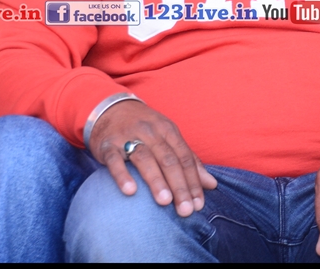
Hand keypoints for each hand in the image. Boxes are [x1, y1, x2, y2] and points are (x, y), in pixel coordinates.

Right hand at [88, 100, 216, 216]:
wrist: (110, 108)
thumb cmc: (145, 128)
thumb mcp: (168, 137)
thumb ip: (189, 160)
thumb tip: (212, 184)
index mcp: (168, 131)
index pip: (185, 158)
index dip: (193, 182)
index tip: (198, 205)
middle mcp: (150, 132)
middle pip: (168, 160)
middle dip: (179, 186)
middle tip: (186, 210)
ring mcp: (128, 137)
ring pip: (145, 159)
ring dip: (156, 181)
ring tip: (165, 202)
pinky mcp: (108, 145)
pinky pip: (115, 160)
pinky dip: (122, 175)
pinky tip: (130, 191)